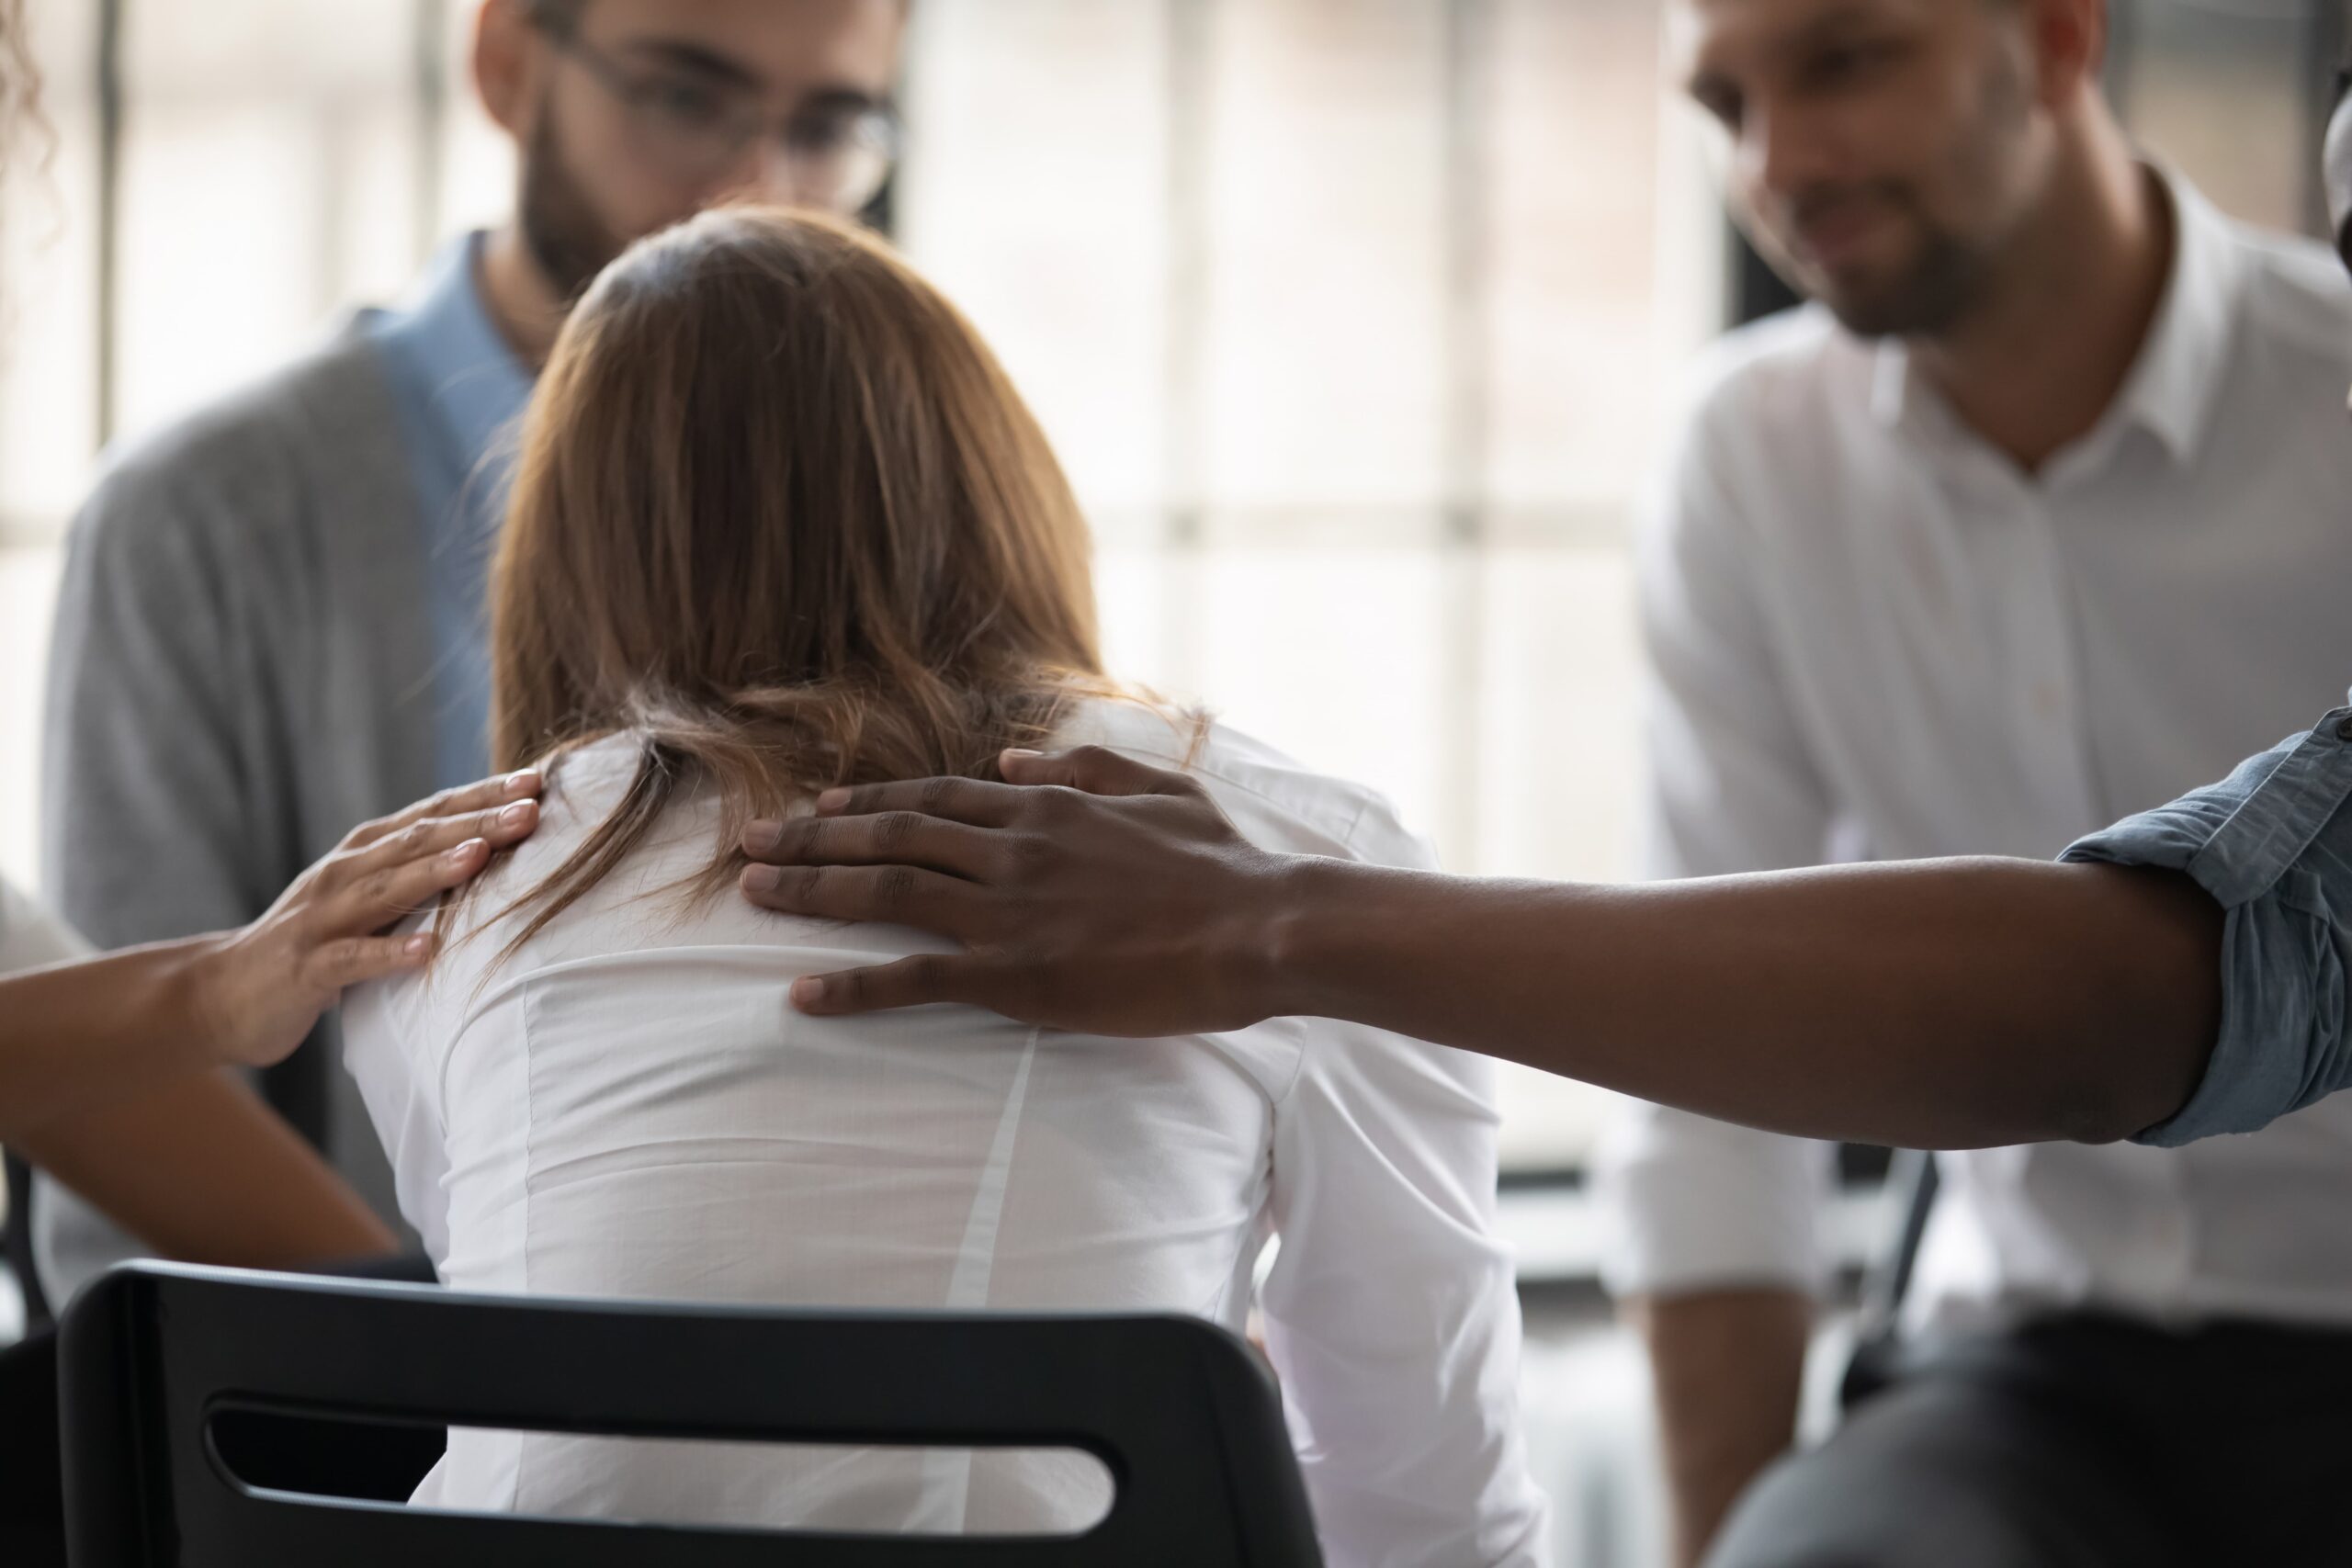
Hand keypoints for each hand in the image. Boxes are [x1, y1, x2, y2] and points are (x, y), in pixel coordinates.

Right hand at [189, 771, 543, 1067]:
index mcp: (363, 854)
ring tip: (483, 855)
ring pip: (386, 889)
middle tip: (530, 808)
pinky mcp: (307, 969)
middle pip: (417, 841)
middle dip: (476, 823)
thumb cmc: (313, 944)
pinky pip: (352, 959)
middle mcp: (343, 875)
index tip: (538, 781)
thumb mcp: (366, 899)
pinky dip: (388, 953)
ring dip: (436, 871)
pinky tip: (426, 951)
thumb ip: (415, 873)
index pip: (431, 814)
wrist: (221, 993)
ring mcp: (322, 920)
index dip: (482, 796)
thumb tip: (492, 848)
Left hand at [737, 746, 1295, 1033]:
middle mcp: (1011, 849)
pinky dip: (854, 986)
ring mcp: (1007, 911)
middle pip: (890, 837)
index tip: (821, 807)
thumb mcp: (1159, 790)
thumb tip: (1012, 760)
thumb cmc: (1222, 864)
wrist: (1258, 925)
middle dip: (813, 838)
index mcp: (1044, 807)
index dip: (870, 803)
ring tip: (754, 893)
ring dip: (812, 891)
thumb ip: (1082, 769)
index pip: (935, 799)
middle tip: (752, 844)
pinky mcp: (1014, 974)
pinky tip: (805, 994)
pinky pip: (914, 977)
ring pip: (885, 892)